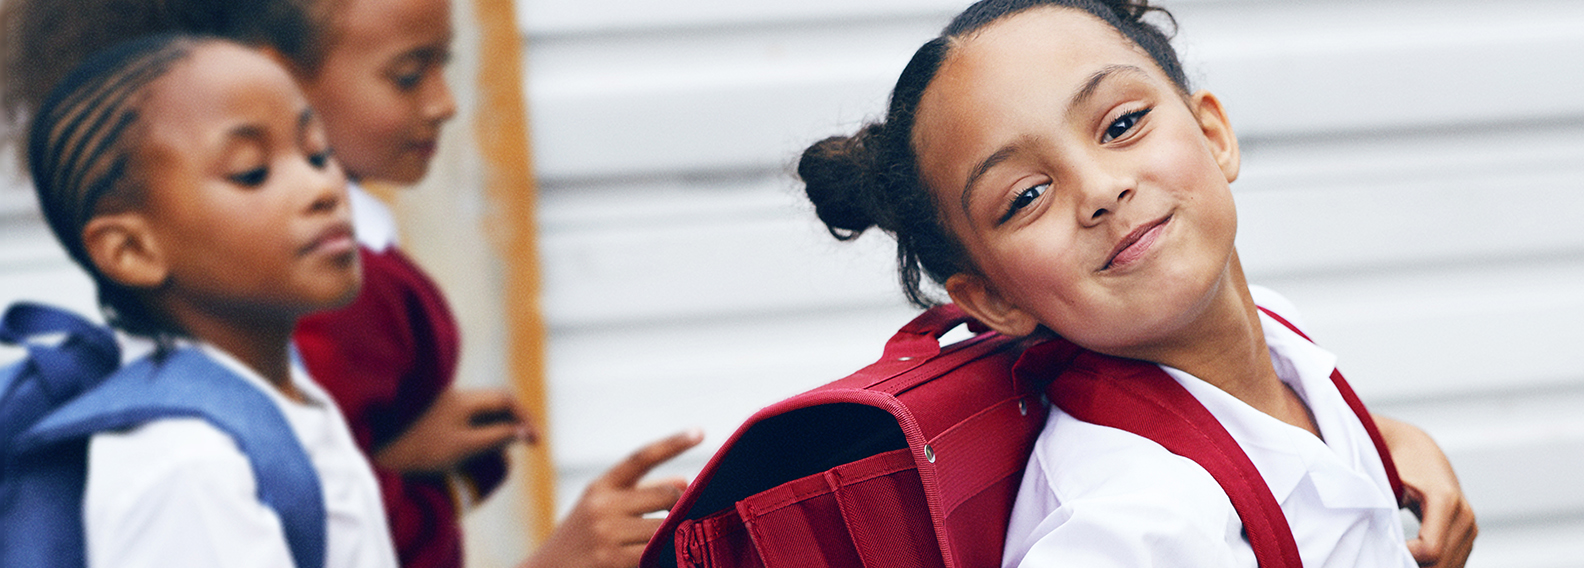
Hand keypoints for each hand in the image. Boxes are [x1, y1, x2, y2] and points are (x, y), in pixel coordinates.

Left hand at [373, 388, 535, 472]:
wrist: (379, 454)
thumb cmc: (420, 451)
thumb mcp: (464, 447)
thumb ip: (496, 438)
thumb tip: (524, 432)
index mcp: (463, 399)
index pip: (506, 399)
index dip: (525, 417)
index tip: (535, 440)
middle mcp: (455, 397)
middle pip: (496, 402)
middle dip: (514, 421)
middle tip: (527, 443)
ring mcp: (445, 405)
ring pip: (482, 411)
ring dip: (499, 427)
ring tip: (506, 449)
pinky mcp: (436, 417)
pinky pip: (469, 419)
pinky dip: (482, 431)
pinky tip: (481, 448)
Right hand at [523, 429, 703, 567]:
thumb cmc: (581, 540)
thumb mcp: (602, 509)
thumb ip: (641, 494)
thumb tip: (684, 481)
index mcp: (601, 487)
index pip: (642, 457)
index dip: (673, 443)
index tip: (700, 432)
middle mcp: (602, 505)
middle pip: (666, 496)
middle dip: (683, 507)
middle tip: (692, 517)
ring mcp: (606, 534)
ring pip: (666, 527)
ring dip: (679, 534)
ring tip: (685, 539)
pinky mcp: (612, 560)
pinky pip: (656, 554)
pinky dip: (669, 553)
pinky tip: (673, 556)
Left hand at [1373, 414, 1476, 567]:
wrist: (1418, 452)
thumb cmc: (1398, 466)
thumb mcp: (1388, 483)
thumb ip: (1385, 510)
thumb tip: (1378, 540)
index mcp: (1445, 501)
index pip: (1430, 549)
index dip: (1405, 557)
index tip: (1383, 552)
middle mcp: (1464, 515)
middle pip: (1442, 562)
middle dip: (1413, 566)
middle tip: (1386, 559)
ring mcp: (1470, 526)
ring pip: (1450, 566)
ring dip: (1424, 567)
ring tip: (1396, 558)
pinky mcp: (1468, 534)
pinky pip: (1454, 562)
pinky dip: (1433, 565)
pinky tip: (1411, 560)